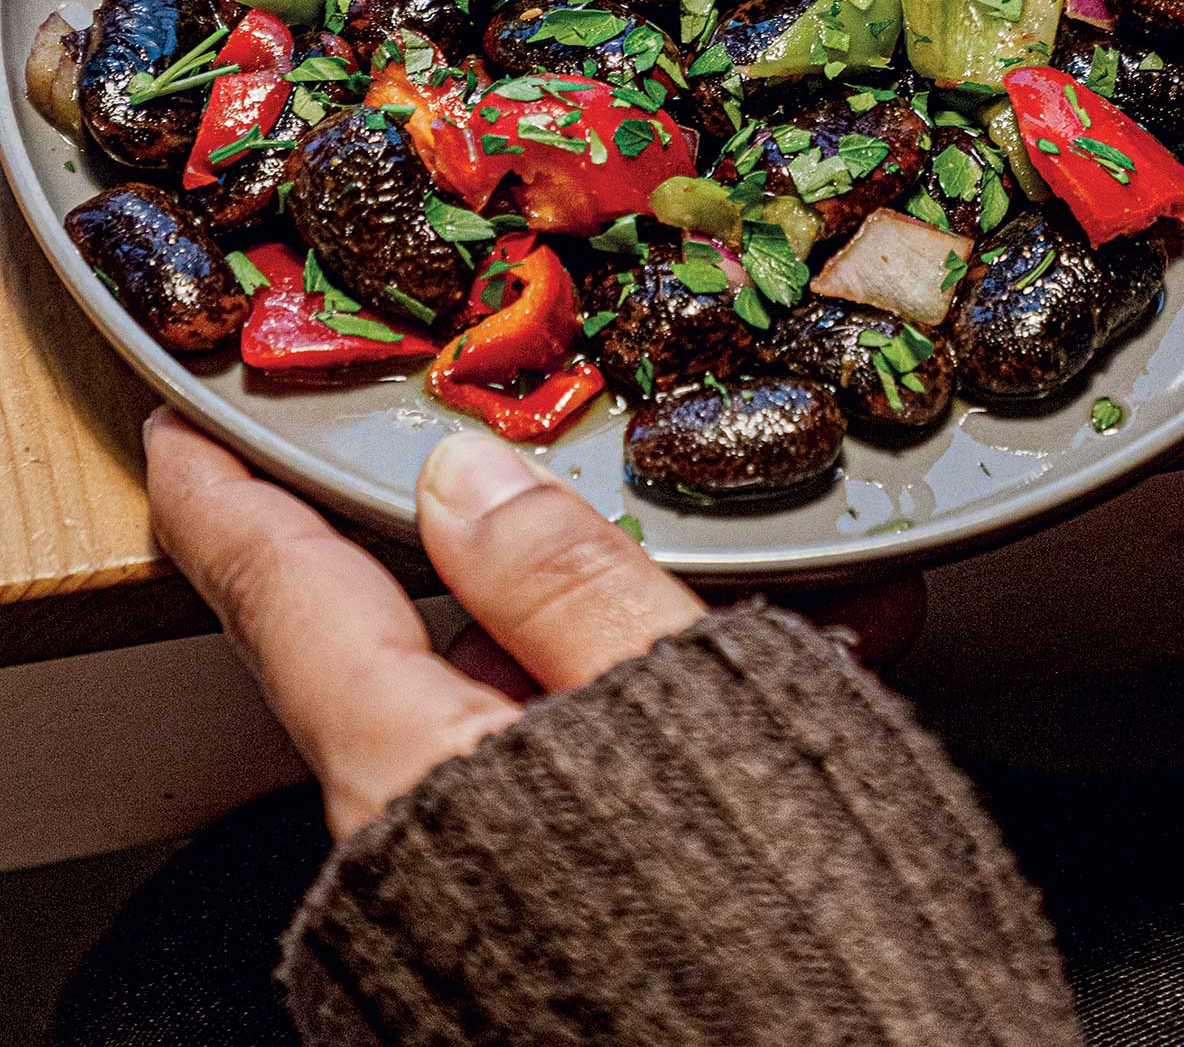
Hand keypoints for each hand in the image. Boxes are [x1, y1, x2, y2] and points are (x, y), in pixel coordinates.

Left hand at [146, 410, 918, 842]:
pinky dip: (678, 708)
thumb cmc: (759, 934)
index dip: (226, 501)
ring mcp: (482, 884)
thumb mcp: (672, 706)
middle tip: (570, 452)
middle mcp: (418, 838)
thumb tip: (472, 475)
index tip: (189, 435)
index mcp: (410, 769)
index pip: (282, 595)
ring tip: (775, 577)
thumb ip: (568, 584)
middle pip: (421, 643)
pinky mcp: (559, 919)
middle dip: (508, 547)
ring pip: (529, 702)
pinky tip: (808, 668)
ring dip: (632, 626)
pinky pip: (597, 770)